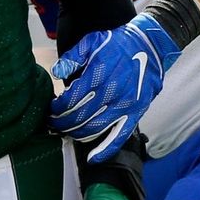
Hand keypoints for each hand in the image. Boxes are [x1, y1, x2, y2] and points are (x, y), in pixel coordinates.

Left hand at [49, 13, 180, 162]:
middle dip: (62, 124)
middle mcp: (111, 92)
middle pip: (80, 117)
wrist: (150, 44)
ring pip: (95, 128)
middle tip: (53, 125)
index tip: (50, 110)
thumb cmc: (117, 43)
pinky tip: (92, 158)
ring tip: (66, 133)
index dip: (57, 109)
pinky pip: (120, 135)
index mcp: (97, 74)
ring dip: (77, 134)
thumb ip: (72, 57)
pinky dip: (106, 149)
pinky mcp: (136, 112)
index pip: (70, 100)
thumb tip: (56, 73)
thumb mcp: (91, 41)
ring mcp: (125, 105)